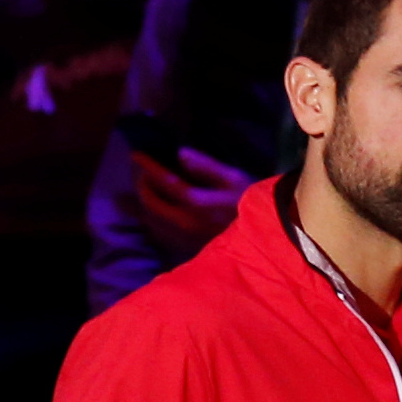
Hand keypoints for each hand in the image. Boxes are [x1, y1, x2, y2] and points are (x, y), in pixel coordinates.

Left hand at [132, 143, 248, 253]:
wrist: (267, 237)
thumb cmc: (251, 203)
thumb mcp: (233, 179)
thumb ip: (205, 166)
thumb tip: (179, 153)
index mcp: (195, 203)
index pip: (163, 182)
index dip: (147, 167)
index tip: (135, 155)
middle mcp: (184, 222)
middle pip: (150, 203)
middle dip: (142, 185)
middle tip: (142, 172)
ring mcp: (184, 238)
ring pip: (151, 220)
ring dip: (144, 203)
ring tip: (146, 189)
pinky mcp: (186, 248)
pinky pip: (159, 233)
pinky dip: (152, 219)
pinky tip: (156, 212)